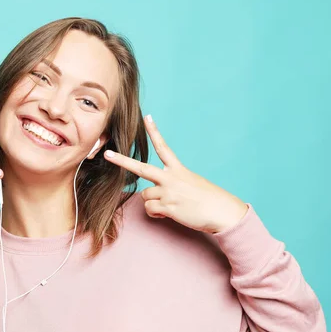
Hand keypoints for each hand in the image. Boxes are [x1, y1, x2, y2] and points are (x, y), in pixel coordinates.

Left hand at [104, 115, 247, 233]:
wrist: (223, 211)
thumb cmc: (209, 199)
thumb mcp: (191, 183)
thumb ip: (172, 184)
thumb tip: (156, 196)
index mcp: (179, 169)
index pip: (164, 147)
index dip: (154, 132)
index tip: (147, 118)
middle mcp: (171, 178)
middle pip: (141, 169)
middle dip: (122, 161)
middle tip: (107, 154)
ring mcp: (169, 192)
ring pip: (145, 196)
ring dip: (153, 203)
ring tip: (169, 206)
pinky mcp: (168, 207)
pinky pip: (150, 209)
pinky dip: (156, 214)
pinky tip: (168, 214)